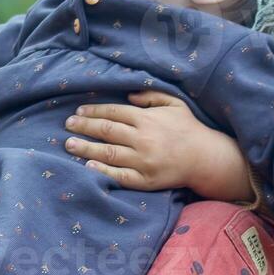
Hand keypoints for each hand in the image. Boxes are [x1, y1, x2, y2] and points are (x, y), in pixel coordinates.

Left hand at [63, 90, 241, 194]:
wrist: (206, 158)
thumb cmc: (188, 128)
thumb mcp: (173, 104)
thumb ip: (151, 95)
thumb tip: (128, 95)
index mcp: (147, 119)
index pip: (113, 113)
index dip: (93, 112)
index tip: (78, 112)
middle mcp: (143, 139)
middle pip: (106, 131)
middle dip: (84, 127)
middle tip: (67, 125)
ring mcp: (143, 161)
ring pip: (108, 153)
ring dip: (86, 148)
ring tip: (69, 145)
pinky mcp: (146, 180)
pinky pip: (120, 176)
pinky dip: (103, 172)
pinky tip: (88, 168)